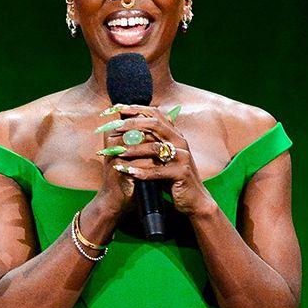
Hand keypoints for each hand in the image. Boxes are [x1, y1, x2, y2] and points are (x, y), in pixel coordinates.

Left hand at [94, 104, 214, 215]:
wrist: (192, 199)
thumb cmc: (171, 177)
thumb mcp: (159, 157)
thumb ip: (147, 142)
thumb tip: (123, 126)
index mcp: (174, 135)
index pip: (155, 114)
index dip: (135, 109)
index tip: (116, 108)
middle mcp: (179, 142)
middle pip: (155, 125)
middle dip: (132, 125)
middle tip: (115, 128)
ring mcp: (182, 157)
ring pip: (154, 148)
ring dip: (133, 150)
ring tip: (117, 153)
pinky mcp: (181, 173)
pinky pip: (158, 171)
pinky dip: (141, 172)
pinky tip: (128, 172)